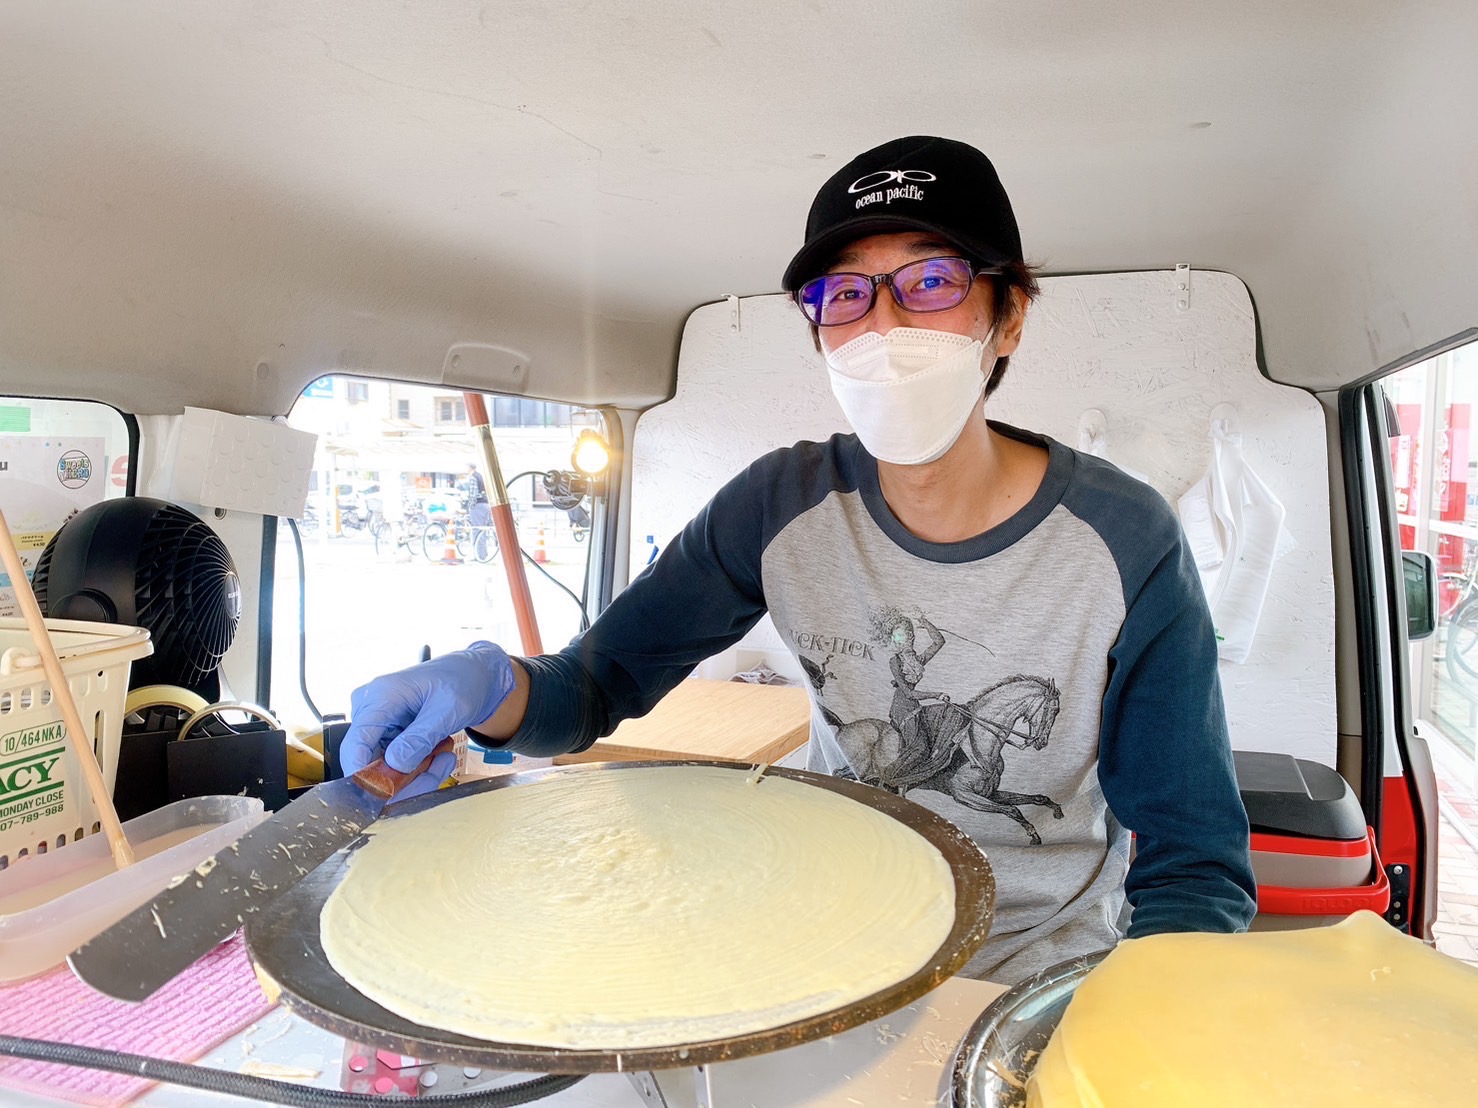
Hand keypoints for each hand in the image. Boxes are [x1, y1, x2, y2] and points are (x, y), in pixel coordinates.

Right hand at [342, 641, 516, 798]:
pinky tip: (440, 755)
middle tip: (439, 769)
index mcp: (380, 696)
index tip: (387, 795)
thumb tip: (395, 765)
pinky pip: (396, 764)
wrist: (474, 675)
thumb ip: (420, 738)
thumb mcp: (447, 709)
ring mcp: (379, 723)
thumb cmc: (461, 681)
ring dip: (417, 773)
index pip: (355, 744)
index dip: (364, 775)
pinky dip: (419, 767)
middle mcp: (372, 710)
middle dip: (404, 778)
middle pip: (371, 762)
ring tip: (444, 757)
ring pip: (385, 769)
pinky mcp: (389, 734)